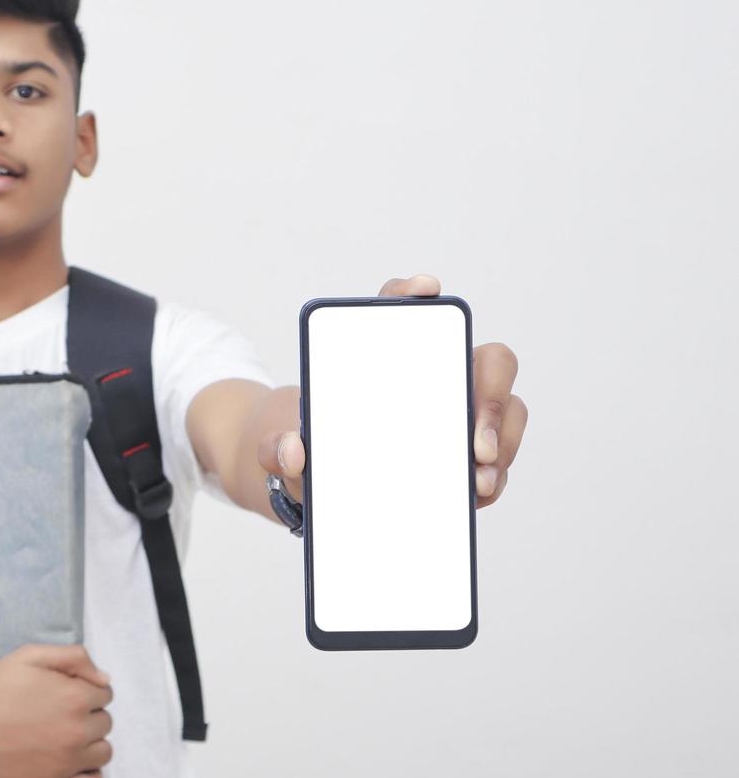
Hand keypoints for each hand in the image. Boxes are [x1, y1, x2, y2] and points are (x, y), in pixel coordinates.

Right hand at [0, 643, 113, 777]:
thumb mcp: (31, 655)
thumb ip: (74, 657)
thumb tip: (104, 679)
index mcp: (75, 697)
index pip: (105, 694)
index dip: (85, 692)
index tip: (63, 695)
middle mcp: (76, 731)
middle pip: (105, 723)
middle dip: (87, 716)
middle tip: (56, 716)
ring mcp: (67, 763)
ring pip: (103, 753)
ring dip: (90, 744)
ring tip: (61, 739)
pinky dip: (89, 776)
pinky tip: (71, 765)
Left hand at [258, 273, 526, 509]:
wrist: (314, 481)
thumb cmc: (307, 447)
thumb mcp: (276, 448)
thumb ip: (273, 449)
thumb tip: (292, 451)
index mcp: (382, 356)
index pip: (399, 308)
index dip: (413, 294)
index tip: (424, 289)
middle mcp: (434, 375)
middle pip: (484, 359)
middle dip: (488, 388)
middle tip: (473, 437)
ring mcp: (458, 414)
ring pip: (504, 407)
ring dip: (499, 435)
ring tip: (479, 471)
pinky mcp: (468, 453)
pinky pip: (497, 454)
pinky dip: (495, 471)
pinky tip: (479, 488)